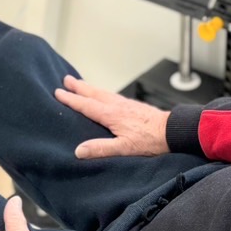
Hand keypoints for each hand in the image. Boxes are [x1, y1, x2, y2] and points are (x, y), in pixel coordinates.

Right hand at [54, 75, 169, 158]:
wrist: (172, 131)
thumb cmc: (150, 140)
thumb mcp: (124, 148)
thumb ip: (101, 148)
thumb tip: (79, 151)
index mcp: (111, 115)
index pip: (86, 105)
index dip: (71, 99)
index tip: (58, 92)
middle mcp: (117, 106)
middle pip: (93, 93)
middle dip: (79, 87)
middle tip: (65, 79)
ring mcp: (126, 104)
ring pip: (103, 92)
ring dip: (90, 87)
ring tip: (81, 83)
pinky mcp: (133, 106)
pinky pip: (112, 95)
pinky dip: (102, 92)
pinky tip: (104, 95)